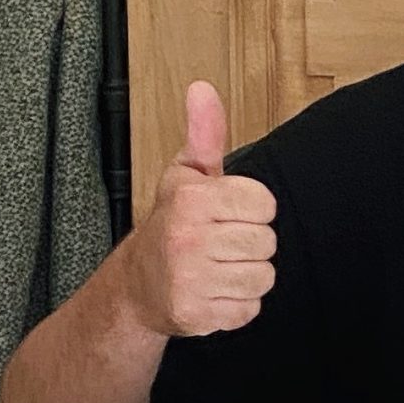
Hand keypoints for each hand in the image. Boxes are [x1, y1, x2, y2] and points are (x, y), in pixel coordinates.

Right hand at [118, 82, 276, 337]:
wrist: (136, 287)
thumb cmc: (169, 225)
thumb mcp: (185, 175)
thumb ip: (204, 135)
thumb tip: (202, 88)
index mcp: (191, 199)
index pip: (265, 204)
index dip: (252, 210)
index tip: (227, 214)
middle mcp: (187, 238)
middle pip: (267, 242)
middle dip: (250, 244)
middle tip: (220, 244)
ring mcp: (190, 279)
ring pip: (263, 278)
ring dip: (246, 277)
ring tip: (217, 268)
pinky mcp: (196, 314)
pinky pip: (249, 310)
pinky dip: (236, 306)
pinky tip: (213, 292)